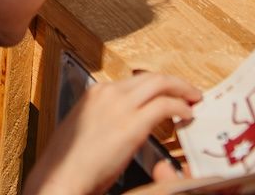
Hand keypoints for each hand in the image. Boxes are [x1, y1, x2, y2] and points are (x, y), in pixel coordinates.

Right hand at [25, 72, 201, 194]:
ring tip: (193, 99)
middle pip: (150, 77)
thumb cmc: (69, 163)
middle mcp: (108, 93)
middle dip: (174, 82)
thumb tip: (120, 125)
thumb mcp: (84, 129)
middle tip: (188, 91)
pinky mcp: (131, 124)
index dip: (155, 86)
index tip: (166, 93)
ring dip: (181, 89)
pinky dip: (180, 107)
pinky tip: (187, 116)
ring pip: (160, 83)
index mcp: (95, 93)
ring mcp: (120, 105)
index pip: (134, 81)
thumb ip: (103, 119)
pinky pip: (165, 105)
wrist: (61, 177)